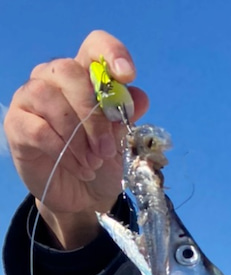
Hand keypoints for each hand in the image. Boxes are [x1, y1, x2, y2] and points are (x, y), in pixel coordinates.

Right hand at [3, 30, 148, 247]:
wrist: (84, 198)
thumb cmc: (103, 163)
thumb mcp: (122, 143)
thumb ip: (127, 118)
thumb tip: (139, 98)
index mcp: (84, 76)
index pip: (94, 47)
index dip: (111, 53)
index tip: (127, 75)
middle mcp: (54, 79)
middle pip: (69, 72)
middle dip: (93, 114)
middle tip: (107, 149)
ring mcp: (31, 98)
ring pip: (51, 99)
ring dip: (77, 137)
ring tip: (93, 164)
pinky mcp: (18, 124)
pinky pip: (38, 130)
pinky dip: (63, 151)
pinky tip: (79, 168)